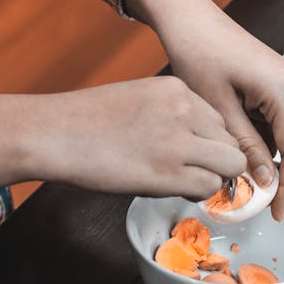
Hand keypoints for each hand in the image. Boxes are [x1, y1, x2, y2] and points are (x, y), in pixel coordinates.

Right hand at [36, 76, 246, 199]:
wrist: (52, 133)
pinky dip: (199, 193)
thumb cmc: (85, 121)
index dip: (210, 142)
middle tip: (196, 173)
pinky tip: (177, 190)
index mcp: (175, 89)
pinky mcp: (166, 172)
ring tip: (187, 182)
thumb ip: (172, 114)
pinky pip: (208, 186)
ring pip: (230, 164)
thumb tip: (196, 142)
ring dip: (214, 178)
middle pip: (231, 141)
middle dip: (219, 161)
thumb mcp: (138, 98)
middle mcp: (183, 110)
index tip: (194, 154)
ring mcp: (177, 141)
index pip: (219, 119)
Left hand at [59, 0, 283, 216]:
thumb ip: (243, 146)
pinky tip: (244, 153)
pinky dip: (266, 141)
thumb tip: (263, 184)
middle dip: (282, 177)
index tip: (276, 213)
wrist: (190, 17)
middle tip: (260, 205)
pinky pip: (281, 121)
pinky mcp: (280, 81)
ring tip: (246, 183)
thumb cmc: (198, 54)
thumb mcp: (216, 108)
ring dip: (272, 160)